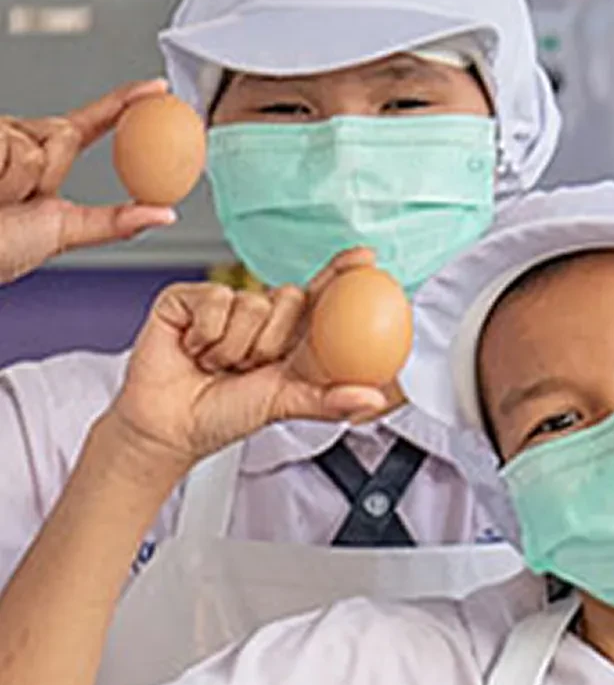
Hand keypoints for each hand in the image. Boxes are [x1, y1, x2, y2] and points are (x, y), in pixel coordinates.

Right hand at [0, 82, 179, 284]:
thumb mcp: (62, 234)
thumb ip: (114, 222)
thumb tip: (166, 213)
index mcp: (44, 162)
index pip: (89, 124)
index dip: (123, 102)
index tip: (157, 89)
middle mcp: (19, 141)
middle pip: (64, 132)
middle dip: (49, 170)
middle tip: (17, 200)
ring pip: (36, 144)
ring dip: (19, 180)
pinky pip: (9, 145)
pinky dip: (1, 176)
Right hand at [109, 250, 391, 468]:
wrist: (169, 426)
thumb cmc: (225, 414)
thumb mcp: (286, 404)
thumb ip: (329, 400)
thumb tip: (372, 398)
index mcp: (289, 334)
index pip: (321, 296)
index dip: (342, 273)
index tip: (365, 257)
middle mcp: (260, 314)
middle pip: (290, 297)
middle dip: (271, 343)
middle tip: (248, 367)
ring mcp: (223, 303)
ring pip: (252, 303)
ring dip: (234, 347)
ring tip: (217, 364)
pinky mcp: (187, 298)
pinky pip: (215, 301)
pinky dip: (206, 334)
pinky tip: (193, 349)